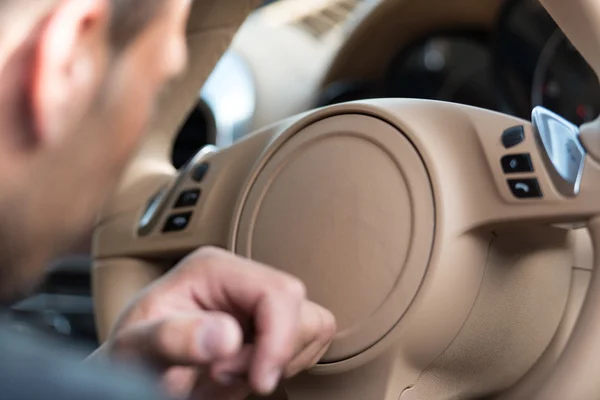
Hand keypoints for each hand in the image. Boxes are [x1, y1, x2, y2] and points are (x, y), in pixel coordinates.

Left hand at [97, 247, 335, 398]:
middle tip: (224, 375)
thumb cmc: (132, 355)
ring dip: (281, 359)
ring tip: (233, 373)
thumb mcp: (136, 348)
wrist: (137, 371)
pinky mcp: (271, 321)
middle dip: (273, 352)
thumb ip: (173, 338)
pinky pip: (307, 341)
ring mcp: (259, 299)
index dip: (279, 339)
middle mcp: (241, 277)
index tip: (260, 380)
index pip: (278, 292)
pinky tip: (246, 371)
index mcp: (212, 269)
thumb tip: (226, 335)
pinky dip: (285, 363)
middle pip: (300, 309)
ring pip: (312, 324)